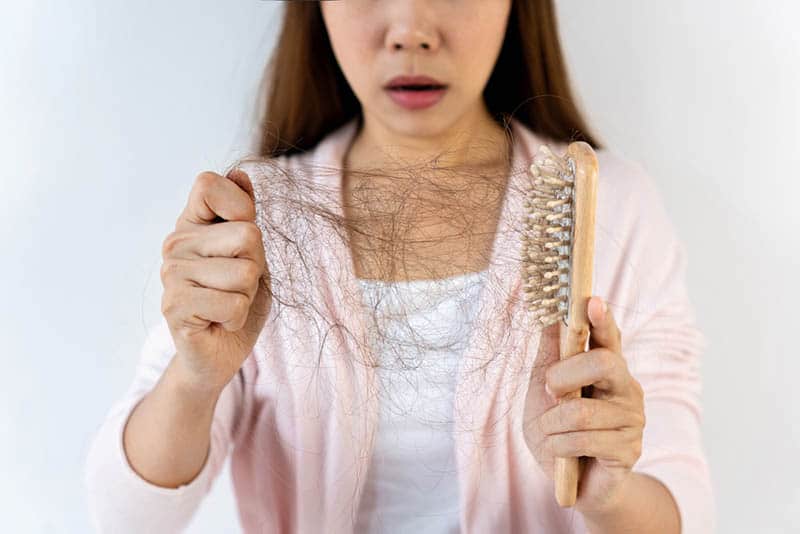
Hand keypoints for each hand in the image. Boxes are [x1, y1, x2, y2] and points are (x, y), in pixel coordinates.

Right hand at [160, 169, 271, 392]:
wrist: (221, 351)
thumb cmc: (239, 299)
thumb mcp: (252, 253)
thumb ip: (245, 215)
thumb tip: (239, 173)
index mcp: (192, 224)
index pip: (209, 184)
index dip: (241, 208)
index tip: (241, 241)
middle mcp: (175, 243)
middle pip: (247, 234)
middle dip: (256, 266)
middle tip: (236, 286)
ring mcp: (171, 274)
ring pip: (245, 272)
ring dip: (247, 295)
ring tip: (226, 304)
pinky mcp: (175, 306)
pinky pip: (233, 303)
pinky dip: (237, 317)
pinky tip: (218, 321)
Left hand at [523, 296, 645, 514]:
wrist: (569, 483)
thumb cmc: (556, 430)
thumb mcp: (542, 391)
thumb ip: (549, 356)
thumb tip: (550, 316)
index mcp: (606, 368)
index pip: (609, 336)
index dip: (602, 319)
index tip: (592, 301)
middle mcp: (626, 387)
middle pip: (604, 363)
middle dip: (564, 376)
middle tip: (548, 392)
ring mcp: (632, 418)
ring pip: (582, 410)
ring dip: (551, 425)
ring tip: (549, 434)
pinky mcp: (629, 448)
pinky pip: (583, 440)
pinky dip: (558, 446)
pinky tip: (560, 453)